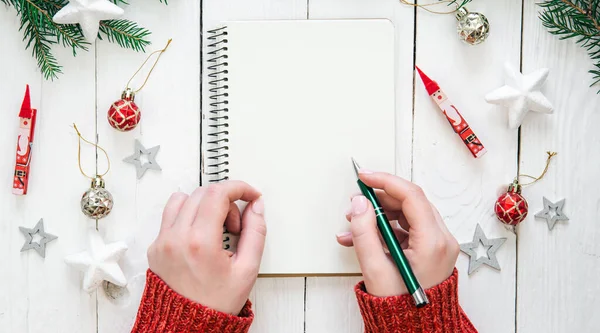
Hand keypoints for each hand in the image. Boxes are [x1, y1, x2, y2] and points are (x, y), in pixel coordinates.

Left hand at [147, 181, 265, 314]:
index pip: (218, 193)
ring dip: (204, 204)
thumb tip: (256, 207)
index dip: (239, 188)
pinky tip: (201, 236)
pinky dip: (188, 216)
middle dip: (226, 200)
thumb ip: (256, 233)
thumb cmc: (216, 303)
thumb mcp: (247, 270)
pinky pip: (170, 216)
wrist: (188, 327)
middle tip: (236, 224)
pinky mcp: (155, 247)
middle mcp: (176, 238)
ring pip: (182, 199)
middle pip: (202, 193)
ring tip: (216, 228)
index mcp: (200, 242)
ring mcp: (162, 242)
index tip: (250, 195)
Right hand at [337, 171, 458, 296]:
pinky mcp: (432, 249)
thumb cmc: (399, 305)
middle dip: (378, 200)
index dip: (385, 181)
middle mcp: (441, 239)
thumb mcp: (375, 269)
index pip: (411, 196)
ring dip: (379, 215)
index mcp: (433, 242)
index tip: (364, 177)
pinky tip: (362, 237)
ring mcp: (439, 244)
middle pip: (410, 202)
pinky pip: (408, 228)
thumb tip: (359, 204)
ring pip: (407, 214)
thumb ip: (364, 233)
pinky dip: (386, 229)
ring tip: (353, 225)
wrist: (414, 327)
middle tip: (355, 204)